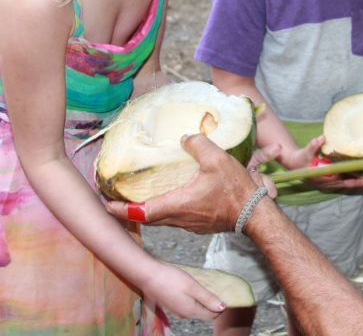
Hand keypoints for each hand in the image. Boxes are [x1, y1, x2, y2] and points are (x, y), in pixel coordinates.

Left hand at [106, 134, 273, 233]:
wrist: (256, 213)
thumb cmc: (236, 190)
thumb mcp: (217, 159)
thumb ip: (197, 144)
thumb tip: (185, 137)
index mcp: (177, 205)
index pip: (140, 212)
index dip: (120, 209)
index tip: (106, 205)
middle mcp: (180, 219)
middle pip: (147, 219)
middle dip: (129, 211)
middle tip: (117, 201)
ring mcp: (190, 224)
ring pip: (162, 220)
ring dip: (148, 211)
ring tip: (139, 199)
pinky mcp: (200, 225)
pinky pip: (176, 219)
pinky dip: (166, 211)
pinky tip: (171, 199)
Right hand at [141, 260, 227, 319]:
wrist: (147, 275)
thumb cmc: (171, 279)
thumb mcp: (193, 287)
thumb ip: (207, 298)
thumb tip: (222, 308)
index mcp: (191, 311)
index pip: (212, 315)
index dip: (220, 306)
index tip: (225, 293)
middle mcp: (183, 314)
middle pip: (203, 312)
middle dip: (212, 303)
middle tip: (217, 288)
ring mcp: (175, 310)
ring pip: (195, 308)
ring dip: (202, 300)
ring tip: (206, 286)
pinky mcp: (170, 304)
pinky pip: (186, 304)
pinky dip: (193, 297)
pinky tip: (192, 287)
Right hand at [275, 135, 362, 189]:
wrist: (293, 163)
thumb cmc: (300, 158)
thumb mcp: (306, 151)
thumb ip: (314, 145)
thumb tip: (322, 137)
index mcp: (321, 178)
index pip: (338, 180)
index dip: (349, 179)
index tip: (359, 177)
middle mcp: (325, 183)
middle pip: (343, 184)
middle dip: (355, 183)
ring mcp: (326, 183)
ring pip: (342, 184)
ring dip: (353, 182)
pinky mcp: (327, 181)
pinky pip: (340, 182)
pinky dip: (348, 180)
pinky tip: (357, 176)